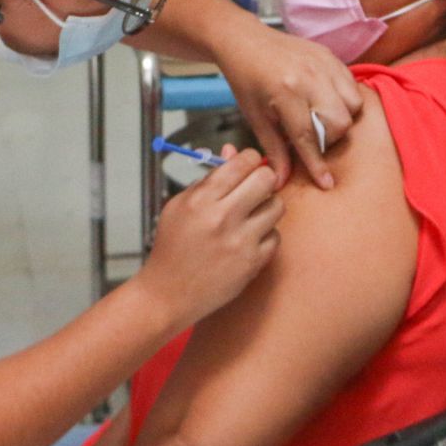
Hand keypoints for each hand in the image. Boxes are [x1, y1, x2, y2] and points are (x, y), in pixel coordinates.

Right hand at [134, 147, 282, 325]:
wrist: (168, 294)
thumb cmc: (173, 247)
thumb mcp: (180, 206)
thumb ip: (208, 178)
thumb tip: (232, 152)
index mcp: (202, 200)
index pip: (242, 162)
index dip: (250, 159)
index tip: (248, 165)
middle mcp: (222, 218)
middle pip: (266, 179)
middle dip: (262, 178)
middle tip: (254, 187)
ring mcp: (240, 242)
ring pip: (277, 206)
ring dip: (266, 206)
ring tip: (250, 214)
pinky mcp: (252, 263)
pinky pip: (276, 236)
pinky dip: (265, 235)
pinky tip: (248, 239)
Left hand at [214, 24, 364, 189]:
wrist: (245, 41)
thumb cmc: (246, 80)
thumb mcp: (254, 117)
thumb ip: (273, 149)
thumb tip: (281, 180)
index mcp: (285, 93)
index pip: (308, 137)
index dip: (317, 164)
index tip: (326, 183)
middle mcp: (309, 77)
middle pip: (340, 123)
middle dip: (329, 139)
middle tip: (312, 136)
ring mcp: (324, 64)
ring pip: (353, 105)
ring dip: (341, 118)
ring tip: (321, 118)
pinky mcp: (331, 56)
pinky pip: (353, 86)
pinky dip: (345, 99)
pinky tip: (327, 101)